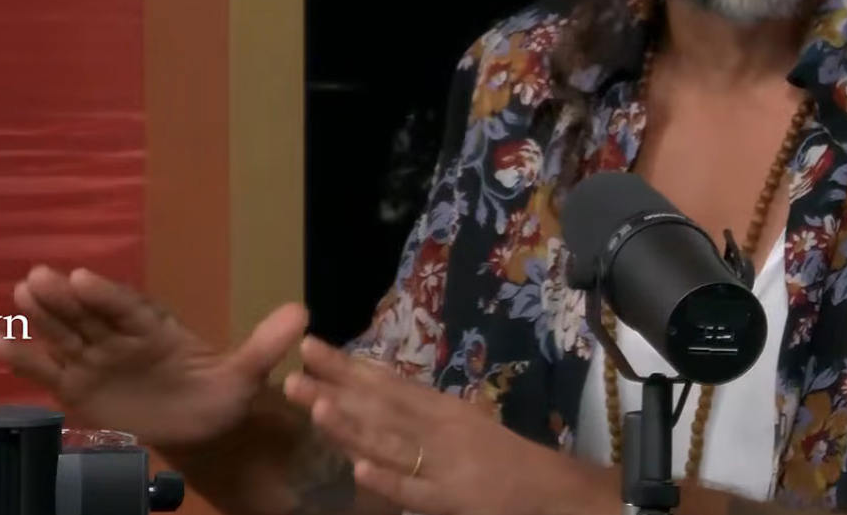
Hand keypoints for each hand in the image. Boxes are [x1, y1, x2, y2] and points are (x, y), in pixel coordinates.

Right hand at [0, 265, 305, 451]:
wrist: (201, 426)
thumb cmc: (219, 395)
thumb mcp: (248, 374)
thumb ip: (266, 345)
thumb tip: (303, 313)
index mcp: (157, 328)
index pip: (128, 308)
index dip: (106, 294)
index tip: (83, 277)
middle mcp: (121, 337)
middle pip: (90, 315)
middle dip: (65, 298)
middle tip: (36, 277)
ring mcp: (97, 360)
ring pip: (66, 334)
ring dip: (42, 316)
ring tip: (18, 294)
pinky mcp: (79, 387)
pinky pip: (48, 371)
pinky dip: (23, 358)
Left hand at [284, 337, 611, 514]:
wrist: (552, 490)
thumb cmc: (504, 459)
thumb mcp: (461, 425)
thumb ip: (419, 415)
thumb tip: (371, 395)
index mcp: (440, 408)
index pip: (387, 382)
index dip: (347, 365)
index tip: (309, 346)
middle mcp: (439, 428)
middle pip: (381, 407)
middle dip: (337, 389)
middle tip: (294, 370)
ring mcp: (444, 463)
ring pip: (392, 443)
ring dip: (353, 427)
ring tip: (316, 408)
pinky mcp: (453, 499)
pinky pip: (416, 490)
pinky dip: (390, 480)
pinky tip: (361, 470)